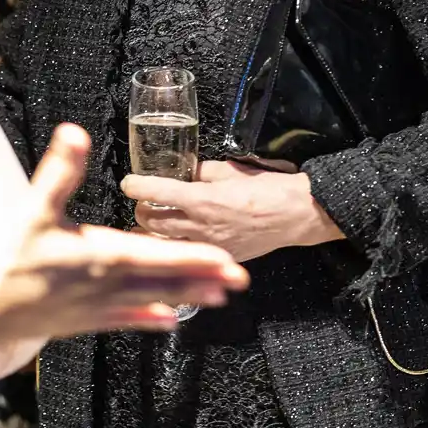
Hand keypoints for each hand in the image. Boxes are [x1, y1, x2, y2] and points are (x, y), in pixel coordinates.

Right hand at [0, 125, 248, 354]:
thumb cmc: (8, 258)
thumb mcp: (33, 208)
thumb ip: (59, 171)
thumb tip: (75, 133)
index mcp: (100, 256)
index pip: (157, 257)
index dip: (193, 258)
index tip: (224, 260)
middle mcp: (106, 285)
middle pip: (165, 282)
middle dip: (204, 279)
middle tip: (240, 280)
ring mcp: (98, 307)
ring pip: (152, 303)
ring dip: (187, 297)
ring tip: (219, 298)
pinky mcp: (85, 321)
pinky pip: (126, 320)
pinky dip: (150, 319)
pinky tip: (169, 321)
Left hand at [123, 159, 344, 262]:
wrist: (298, 215)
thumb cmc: (270, 189)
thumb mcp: (232, 170)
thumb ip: (204, 172)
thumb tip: (186, 171)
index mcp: (202, 199)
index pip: (156, 191)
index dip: (136, 185)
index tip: (128, 182)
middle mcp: (201, 226)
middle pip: (151, 222)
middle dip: (140, 211)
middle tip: (141, 202)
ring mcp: (209, 246)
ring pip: (164, 243)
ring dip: (152, 232)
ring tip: (149, 224)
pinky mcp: (221, 257)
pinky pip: (188, 253)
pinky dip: (175, 246)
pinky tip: (173, 240)